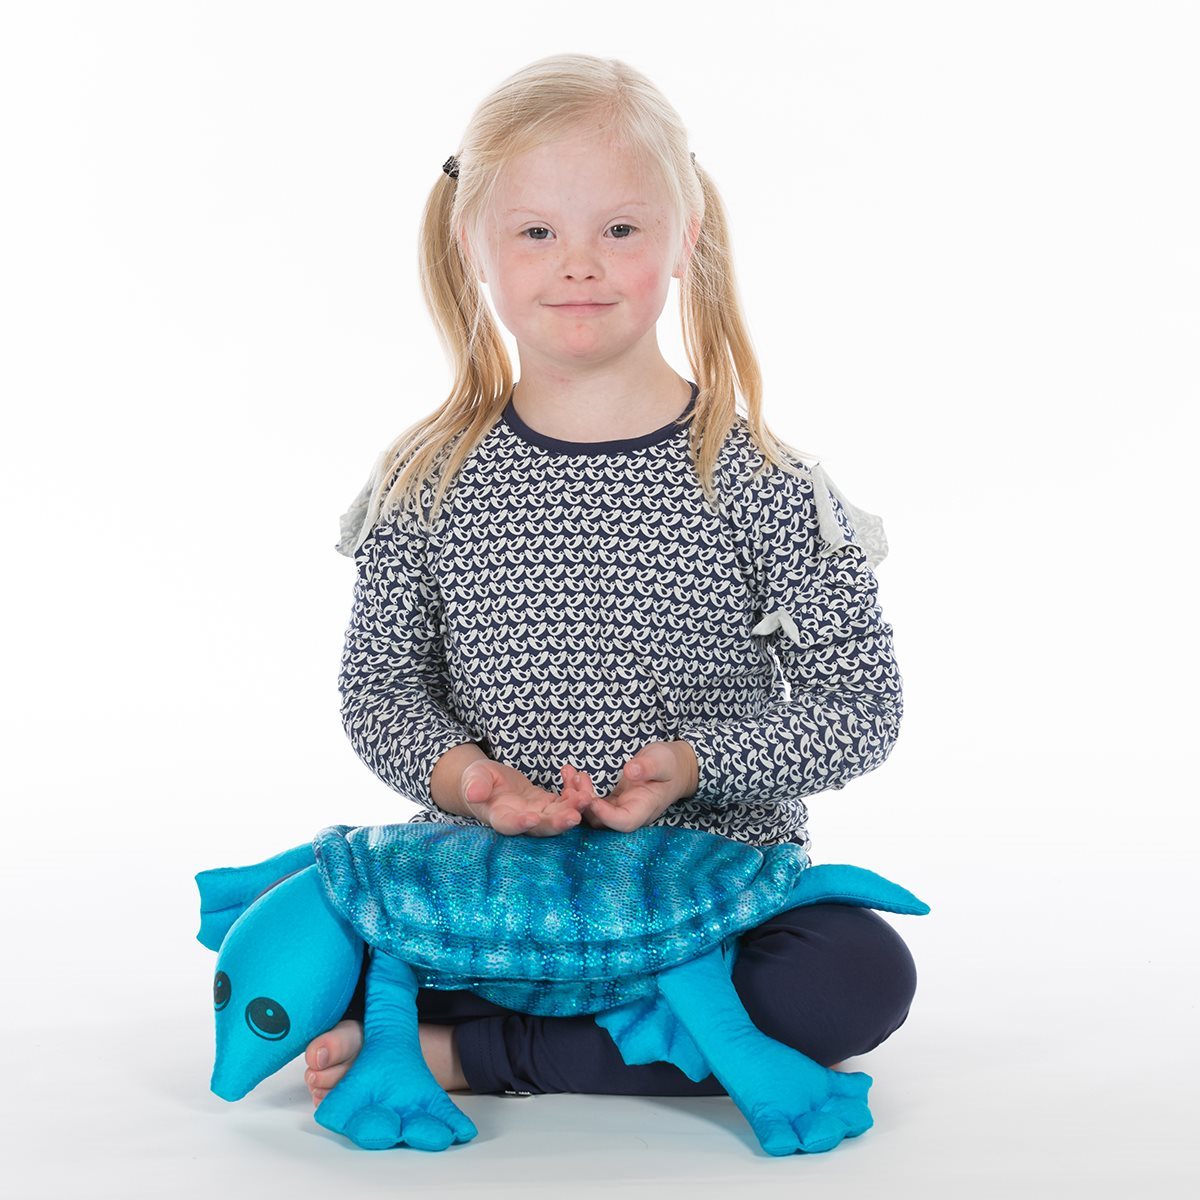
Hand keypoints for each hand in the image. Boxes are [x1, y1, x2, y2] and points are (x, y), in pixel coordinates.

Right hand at [459, 759, 590, 836]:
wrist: (489, 782)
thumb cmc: (477, 780)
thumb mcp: (474, 777)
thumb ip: (475, 785)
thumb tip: (473, 793)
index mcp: (499, 817)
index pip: (509, 825)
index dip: (520, 824)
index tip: (532, 818)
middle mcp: (521, 821)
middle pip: (541, 827)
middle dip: (558, 822)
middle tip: (574, 816)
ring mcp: (537, 814)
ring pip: (557, 816)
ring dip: (573, 808)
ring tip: (586, 797)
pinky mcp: (548, 805)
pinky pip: (564, 802)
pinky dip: (574, 793)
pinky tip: (579, 778)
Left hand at [560, 741, 698, 832]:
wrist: (673, 766)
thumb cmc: (670, 764)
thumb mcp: (661, 761)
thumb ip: (647, 767)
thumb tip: (630, 771)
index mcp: (644, 809)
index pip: (623, 822)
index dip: (606, 815)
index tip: (592, 799)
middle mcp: (629, 813)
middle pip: (601, 820)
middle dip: (584, 803)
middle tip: (574, 780)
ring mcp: (618, 809)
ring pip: (592, 812)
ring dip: (577, 796)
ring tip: (568, 773)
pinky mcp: (611, 801)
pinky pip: (591, 801)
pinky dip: (579, 790)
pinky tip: (569, 773)